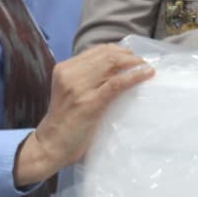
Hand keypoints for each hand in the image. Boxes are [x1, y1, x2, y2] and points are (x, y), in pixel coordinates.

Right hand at [12, 45, 153, 186]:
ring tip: (147, 68)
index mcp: (64, 69)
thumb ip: (85, 79)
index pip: (97, 50)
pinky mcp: (90, 103)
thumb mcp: (70, 92)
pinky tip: (146, 74)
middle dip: (129, 56)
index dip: (119, 51)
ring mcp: (78, 88)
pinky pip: (116, 83)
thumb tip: (115, 71)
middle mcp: (69, 73)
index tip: (133, 58)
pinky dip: (134, 76)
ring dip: (134, 63)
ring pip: (112, 64)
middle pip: (106, 54)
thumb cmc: (65, 122)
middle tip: (143, 63)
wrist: (50, 146)